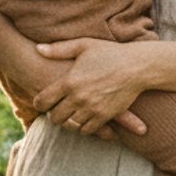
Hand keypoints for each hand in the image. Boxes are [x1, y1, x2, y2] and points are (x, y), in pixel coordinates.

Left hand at [32, 38, 149, 135]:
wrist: (137, 66)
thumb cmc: (110, 53)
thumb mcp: (84, 45)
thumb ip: (59, 49)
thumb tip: (38, 49)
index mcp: (69, 81)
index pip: (43, 101)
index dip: (39, 103)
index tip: (42, 102)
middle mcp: (78, 97)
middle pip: (55, 117)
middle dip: (53, 115)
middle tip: (57, 109)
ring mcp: (92, 108)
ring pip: (70, 125)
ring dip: (68, 121)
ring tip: (70, 114)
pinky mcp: (104, 116)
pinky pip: (86, 130)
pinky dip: (83, 126)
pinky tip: (84, 118)